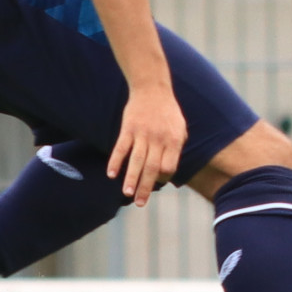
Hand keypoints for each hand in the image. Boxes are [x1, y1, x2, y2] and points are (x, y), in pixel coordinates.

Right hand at [108, 83, 187, 199]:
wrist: (152, 88)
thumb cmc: (168, 111)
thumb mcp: (180, 128)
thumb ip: (176, 148)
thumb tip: (169, 170)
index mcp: (173, 140)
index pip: (169, 166)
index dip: (164, 176)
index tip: (158, 180)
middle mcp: (158, 139)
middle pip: (152, 168)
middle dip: (146, 187)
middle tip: (140, 203)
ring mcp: (142, 134)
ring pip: (136, 161)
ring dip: (131, 179)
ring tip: (127, 194)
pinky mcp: (128, 128)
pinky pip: (120, 148)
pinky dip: (116, 161)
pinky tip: (111, 174)